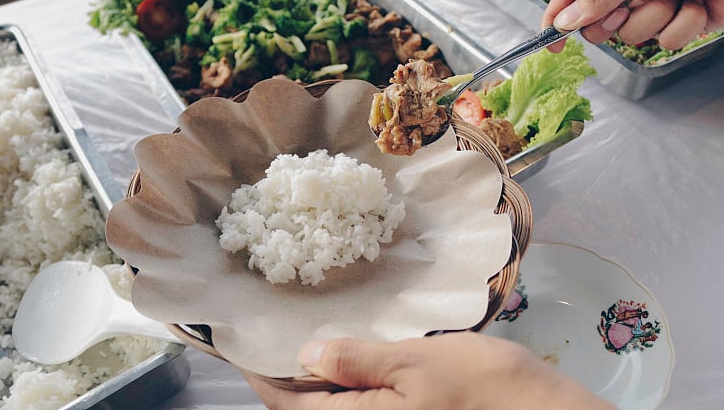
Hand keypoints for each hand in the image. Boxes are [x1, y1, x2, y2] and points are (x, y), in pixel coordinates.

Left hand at [245, 332, 615, 409]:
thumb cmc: (480, 386)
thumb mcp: (415, 363)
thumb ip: (356, 361)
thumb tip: (306, 353)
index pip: (286, 402)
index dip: (260, 368)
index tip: (242, 335)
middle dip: (286, 371)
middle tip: (275, 322)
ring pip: (332, 409)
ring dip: (314, 378)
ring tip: (307, 330)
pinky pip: (358, 409)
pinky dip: (345, 383)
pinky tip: (350, 353)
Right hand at [542, 0, 723, 51]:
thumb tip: (566, 20)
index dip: (559, 15)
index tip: (548, 41)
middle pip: (601, 18)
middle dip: (617, 19)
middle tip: (629, 8)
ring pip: (635, 34)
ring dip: (657, 19)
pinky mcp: (683, 18)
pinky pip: (666, 40)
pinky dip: (683, 26)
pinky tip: (700, 4)